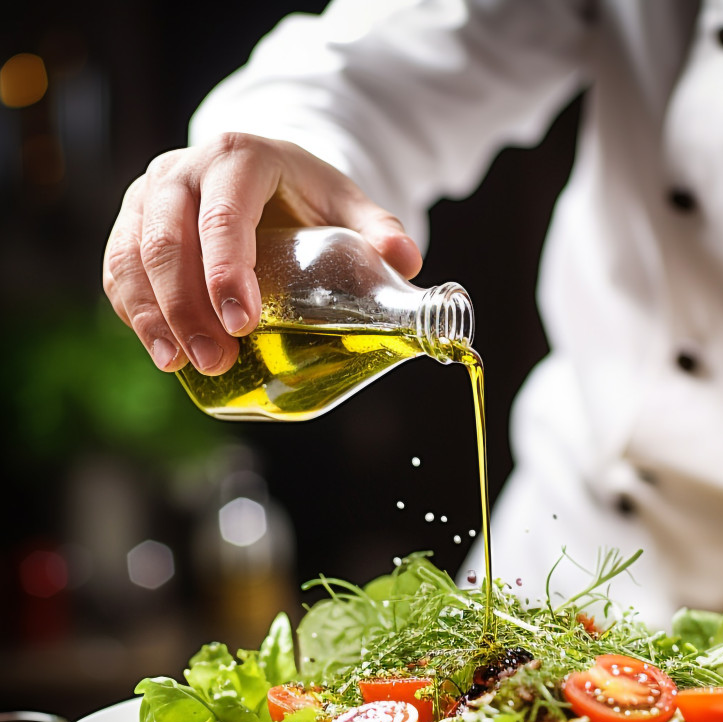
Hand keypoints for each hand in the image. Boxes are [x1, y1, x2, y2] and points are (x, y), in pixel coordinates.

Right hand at [103, 133, 421, 373]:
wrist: (258, 171)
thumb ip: (378, 228)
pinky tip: (161, 350)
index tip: (243, 324)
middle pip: (168, 239)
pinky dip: (134, 313)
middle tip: (216, 359)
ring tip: (182, 365)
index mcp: (239, 158)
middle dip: (187, 306)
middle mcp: (183, 171)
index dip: (227, 271)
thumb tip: (407, 262)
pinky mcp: (131, 225)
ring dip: (154, 316)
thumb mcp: (344, 201)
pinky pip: (118, 270)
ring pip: (132, 256)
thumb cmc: (304, 193)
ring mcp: (149, 197)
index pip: (224, 215)